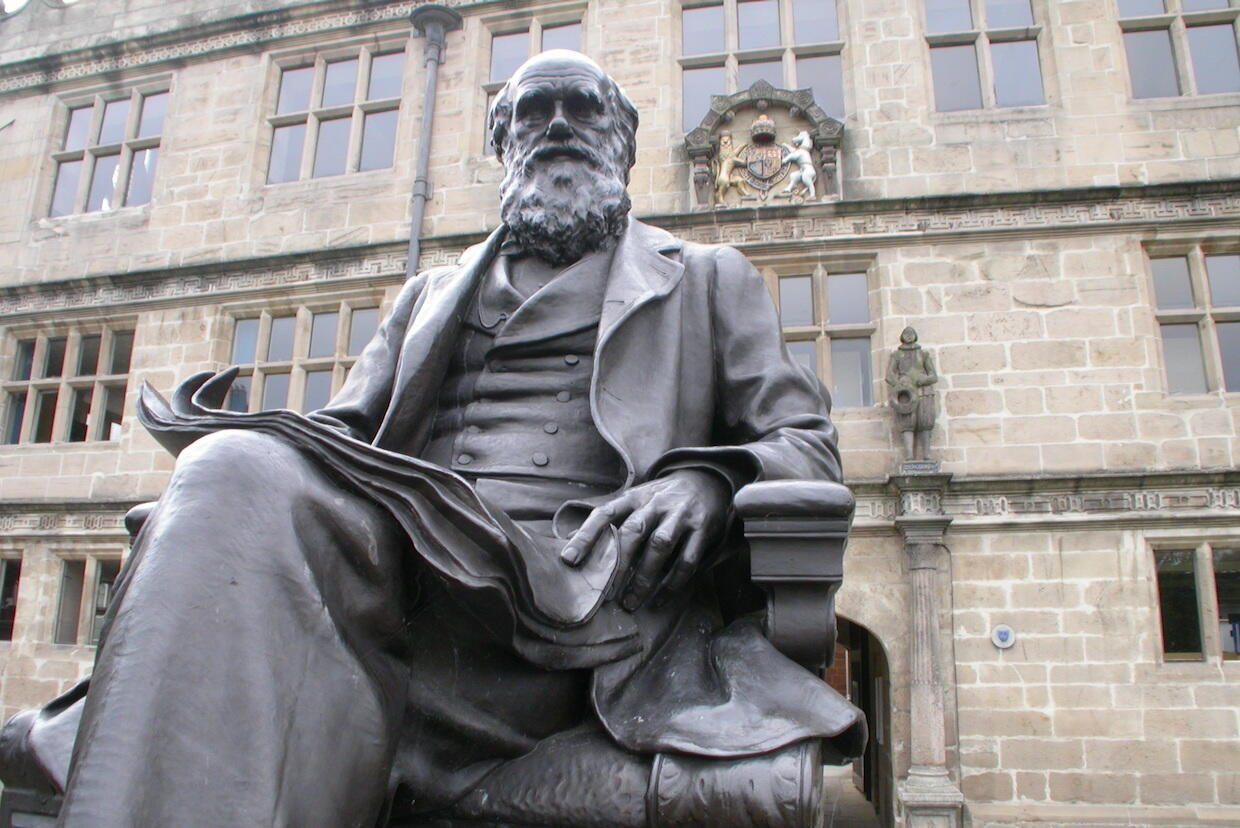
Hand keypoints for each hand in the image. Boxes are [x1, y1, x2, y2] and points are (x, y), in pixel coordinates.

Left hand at [561, 470, 730, 611]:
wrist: (707, 480)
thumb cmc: (661, 498)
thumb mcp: (636, 499)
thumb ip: (611, 519)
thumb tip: (571, 542)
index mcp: (634, 496)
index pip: (604, 513)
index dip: (585, 535)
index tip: (569, 560)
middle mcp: (655, 503)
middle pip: (633, 532)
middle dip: (618, 565)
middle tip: (605, 595)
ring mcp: (680, 515)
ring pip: (659, 546)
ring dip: (644, 577)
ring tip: (631, 602)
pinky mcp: (702, 529)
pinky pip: (687, 559)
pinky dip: (673, 582)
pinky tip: (661, 599)